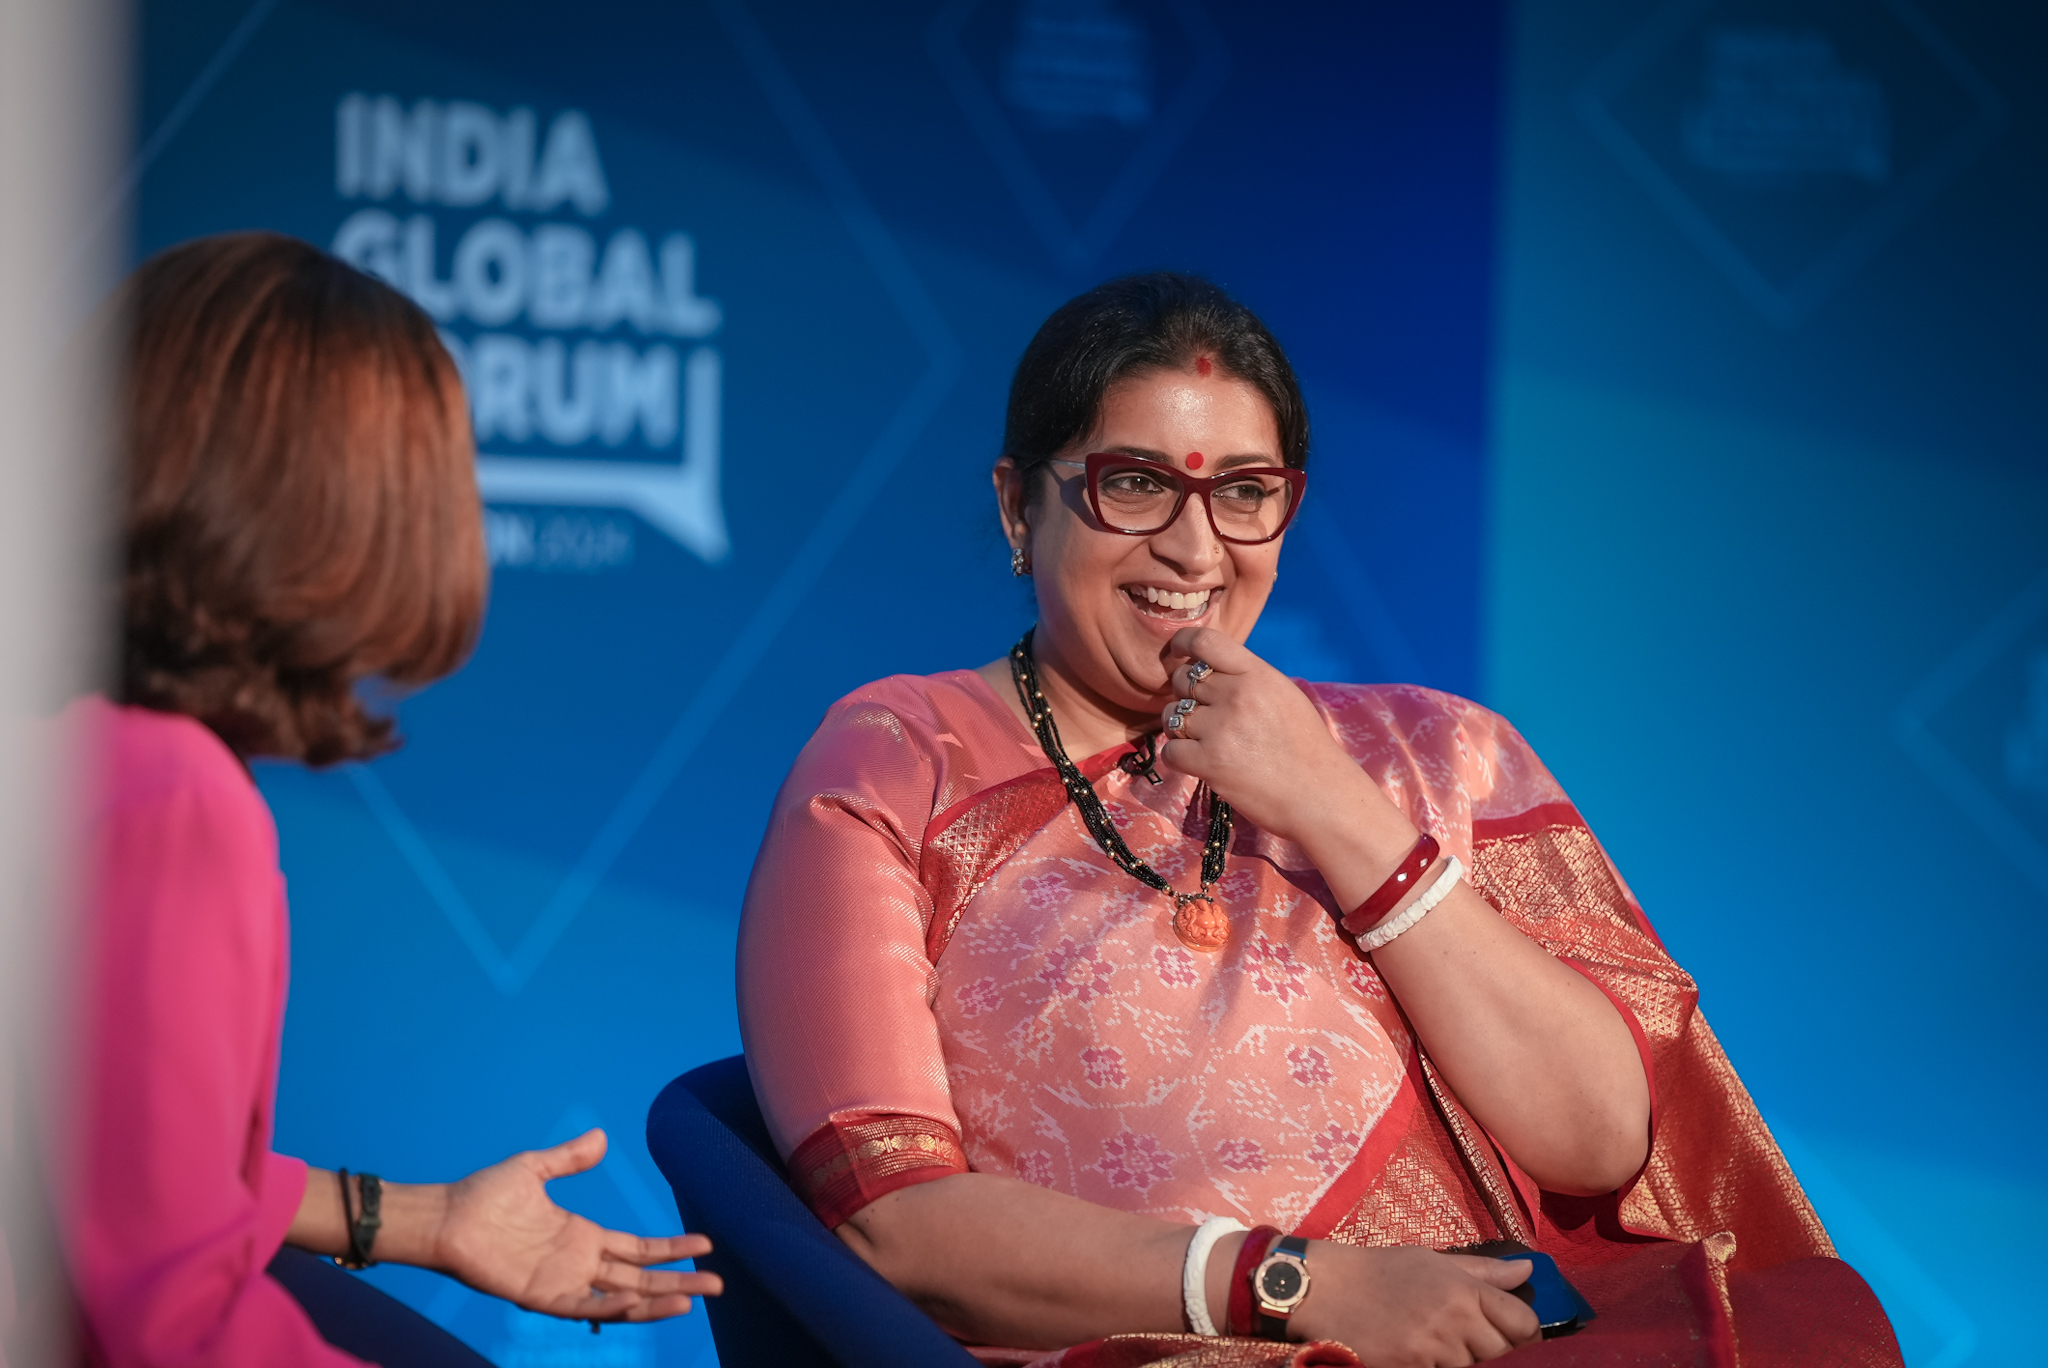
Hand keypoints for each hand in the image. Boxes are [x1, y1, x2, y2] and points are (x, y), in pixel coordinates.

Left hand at [432, 1129, 722, 1322]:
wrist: (446, 1217)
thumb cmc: (483, 1195)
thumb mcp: (534, 1168)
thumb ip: (569, 1158)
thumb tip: (601, 1137)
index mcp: (581, 1236)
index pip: (638, 1248)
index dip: (671, 1248)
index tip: (706, 1244)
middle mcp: (578, 1263)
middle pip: (640, 1277)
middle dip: (679, 1281)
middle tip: (718, 1284)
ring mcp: (562, 1282)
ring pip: (620, 1298)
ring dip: (655, 1301)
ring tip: (690, 1300)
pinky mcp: (540, 1296)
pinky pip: (582, 1306)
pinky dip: (610, 1307)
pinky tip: (636, 1300)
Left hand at [1155, 626, 1407, 850]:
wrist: (1320, 795)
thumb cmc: (1307, 749)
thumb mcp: (1284, 696)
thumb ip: (1249, 679)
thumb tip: (1211, 671)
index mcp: (1258, 674)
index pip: (1205, 641)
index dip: (1182, 643)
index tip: (1177, 653)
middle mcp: (1236, 695)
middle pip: (1182, 680)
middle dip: (1185, 695)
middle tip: (1205, 715)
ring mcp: (1220, 729)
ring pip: (1171, 716)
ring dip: (1179, 728)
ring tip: (1203, 741)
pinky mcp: (1209, 762)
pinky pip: (1170, 750)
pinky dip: (1178, 758)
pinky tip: (1198, 762)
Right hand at [1284, 1246, 1538, 1364]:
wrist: (1327, 1290)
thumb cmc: (1381, 1271)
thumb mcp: (1432, 1261)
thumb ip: (1483, 1271)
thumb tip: (1527, 1270)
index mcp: (1463, 1287)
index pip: (1522, 1321)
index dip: (1525, 1333)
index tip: (1515, 1336)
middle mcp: (1454, 1318)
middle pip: (1503, 1352)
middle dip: (1492, 1351)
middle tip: (1470, 1342)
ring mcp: (1433, 1349)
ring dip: (1463, 1362)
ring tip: (1438, 1346)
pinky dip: (1436, 1367)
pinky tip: (1421, 1356)